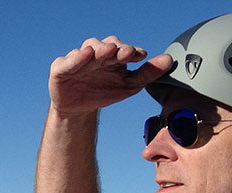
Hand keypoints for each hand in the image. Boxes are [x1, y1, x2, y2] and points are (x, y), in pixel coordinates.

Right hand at [48, 36, 172, 115]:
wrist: (78, 109)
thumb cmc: (103, 92)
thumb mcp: (129, 86)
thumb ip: (148, 73)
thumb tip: (169, 60)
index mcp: (115, 57)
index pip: (125, 49)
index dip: (132, 51)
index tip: (141, 56)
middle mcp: (98, 54)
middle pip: (109, 44)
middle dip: (118, 47)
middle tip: (126, 53)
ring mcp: (80, 58)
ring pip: (90, 47)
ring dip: (100, 48)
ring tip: (108, 51)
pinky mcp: (62, 67)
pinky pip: (69, 59)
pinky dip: (77, 56)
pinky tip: (85, 55)